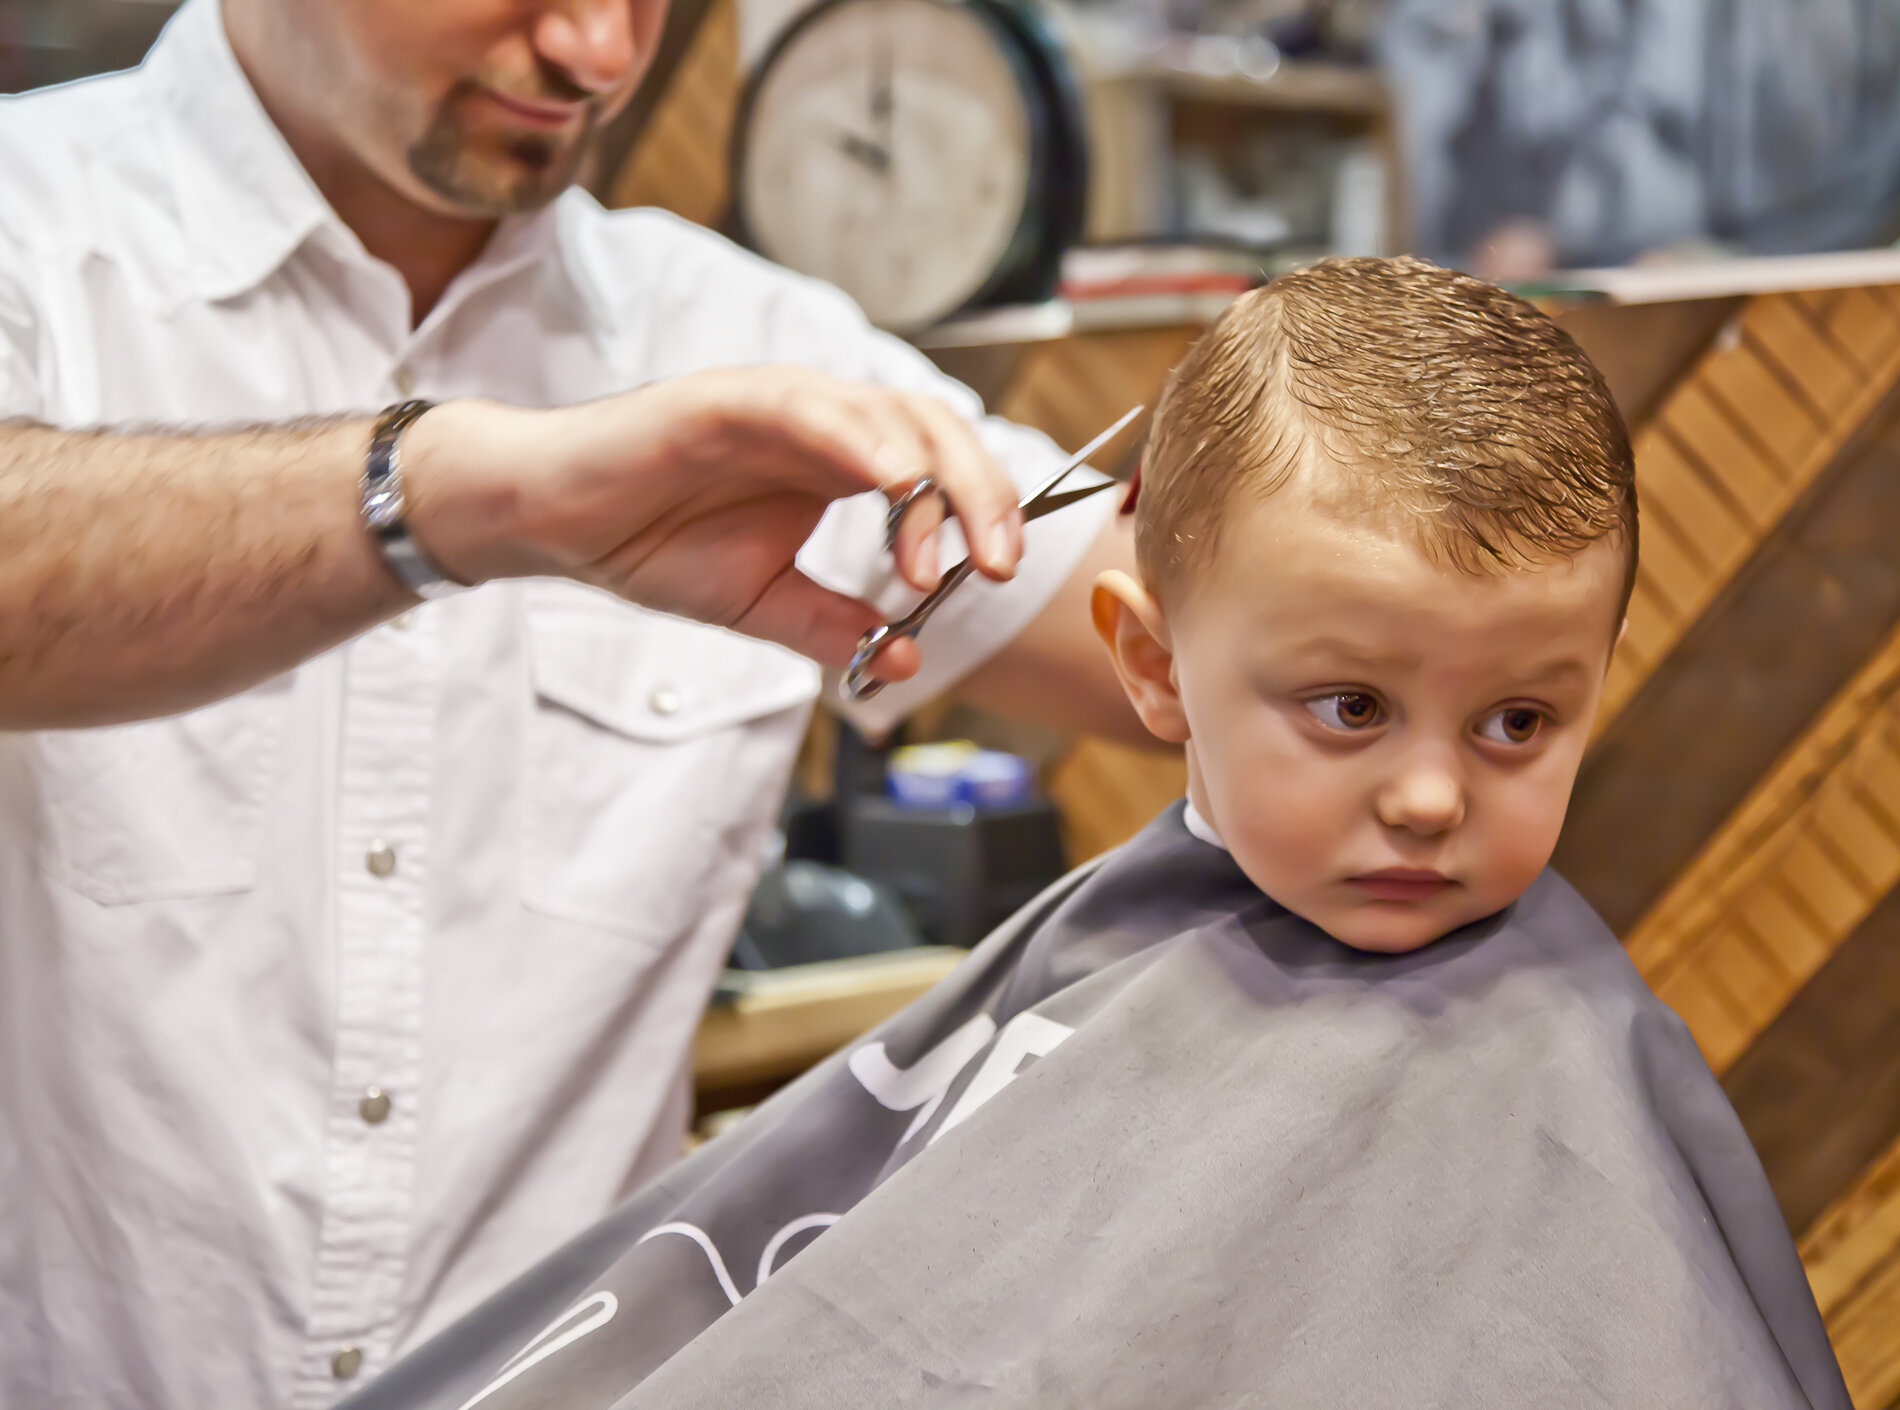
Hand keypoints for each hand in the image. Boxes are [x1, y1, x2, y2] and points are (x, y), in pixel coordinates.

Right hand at [404, 366, 1024, 679]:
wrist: (555, 523)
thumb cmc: (651, 544)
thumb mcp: (762, 605)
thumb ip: (832, 627)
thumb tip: (904, 663)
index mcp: (840, 464)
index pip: (941, 469)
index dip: (984, 513)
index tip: (1000, 575)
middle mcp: (823, 424)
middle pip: (936, 431)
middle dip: (984, 496)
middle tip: (1001, 566)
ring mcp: (778, 403)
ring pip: (889, 413)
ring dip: (934, 479)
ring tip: (945, 553)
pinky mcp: (728, 398)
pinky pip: (812, 407)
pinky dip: (863, 438)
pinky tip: (895, 483)